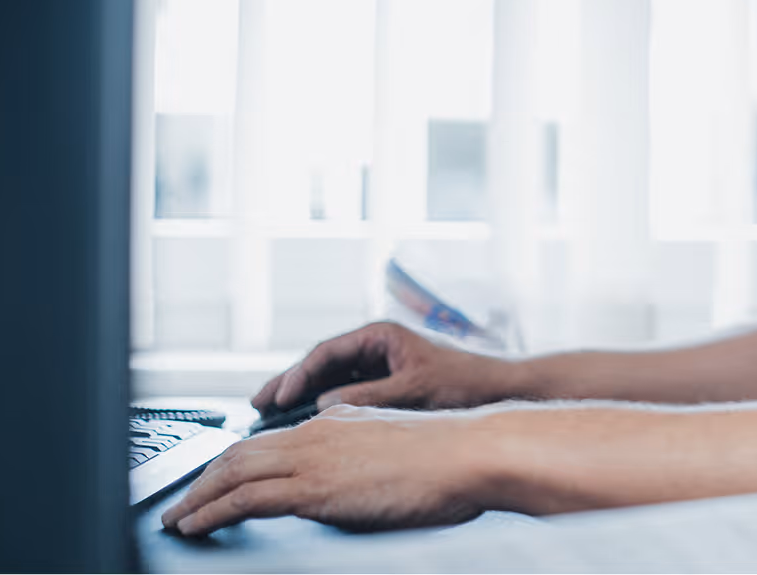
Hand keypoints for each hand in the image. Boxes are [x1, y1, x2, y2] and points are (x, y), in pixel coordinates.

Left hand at [162, 405, 490, 535]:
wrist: (469, 453)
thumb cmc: (449, 457)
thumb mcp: (395, 449)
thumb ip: (362, 457)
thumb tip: (348, 481)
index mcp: (338, 420)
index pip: (269, 440)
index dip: (233, 462)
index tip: (214, 482)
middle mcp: (318, 431)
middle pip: (239, 453)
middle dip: (202, 480)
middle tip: (179, 504)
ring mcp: (314, 456)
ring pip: (232, 472)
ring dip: (195, 498)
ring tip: (175, 519)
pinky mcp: (314, 486)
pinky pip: (244, 498)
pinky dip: (210, 512)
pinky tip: (195, 526)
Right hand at [253, 320, 516, 413]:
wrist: (500, 388)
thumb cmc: (464, 382)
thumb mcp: (413, 389)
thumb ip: (368, 395)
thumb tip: (324, 403)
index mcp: (381, 334)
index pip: (327, 351)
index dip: (297, 374)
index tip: (276, 396)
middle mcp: (377, 345)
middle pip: (322, 364)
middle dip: (290, 383)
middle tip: (256, 405)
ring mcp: (380, 363)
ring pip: (330, 379)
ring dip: (302, 395)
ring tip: (270, 415)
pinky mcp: (386, 382)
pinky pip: (346, 391)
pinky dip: (324, 405)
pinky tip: (306, 422)